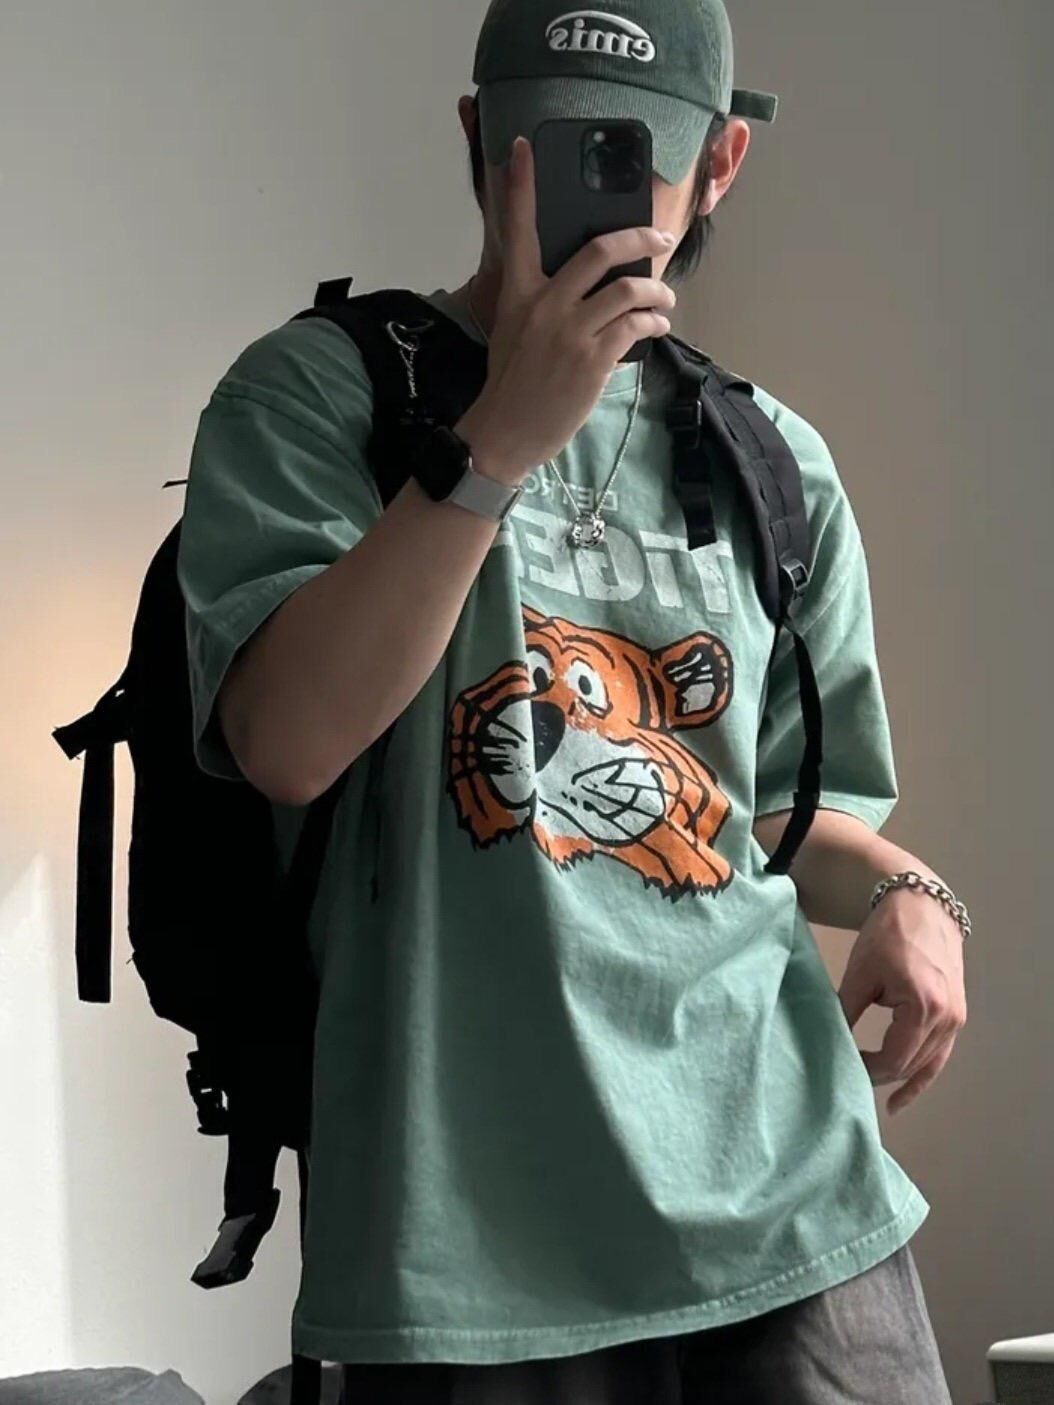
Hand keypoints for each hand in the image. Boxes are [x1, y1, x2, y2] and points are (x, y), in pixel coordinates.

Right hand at [455, 133, 677, 484]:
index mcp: (519, 292)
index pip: (518, 229)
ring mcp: (571, 332)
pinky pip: (636, 326)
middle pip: (599, 251)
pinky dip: (654, 322)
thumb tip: (579, 284)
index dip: (520, 185)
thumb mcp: (512, 330)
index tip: (524, 147)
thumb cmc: (510, 383)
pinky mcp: (593, 360)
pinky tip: (658, 326)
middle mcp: (545, 304)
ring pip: (629, 289)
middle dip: (638, 237)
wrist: (506, 431)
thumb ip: (537, 300)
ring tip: (664, 300)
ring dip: (657, 291)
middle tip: (659, 236)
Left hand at [837, 885, 967, 1114]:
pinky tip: (901, 1098)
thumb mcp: (860, 974)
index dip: (865, 1069)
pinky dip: (921, 1077)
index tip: (840, 1066)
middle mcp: (947, 1019)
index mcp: (924, 1008)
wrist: (922, 907)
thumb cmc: (888, 935)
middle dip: (878, 1075)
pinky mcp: (956, 1016)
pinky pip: (939, 1057)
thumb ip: (846, 1011)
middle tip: (847, 1077)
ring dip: (900, 1080)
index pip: (893, 1059)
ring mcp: (956, 1020)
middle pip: (910, 1065)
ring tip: (873, 1098)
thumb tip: (828, 1042)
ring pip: (926, 1065)